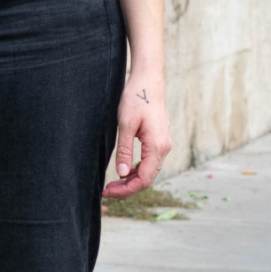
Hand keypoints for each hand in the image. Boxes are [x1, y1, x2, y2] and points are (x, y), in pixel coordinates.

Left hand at [104, 73, 170, 197]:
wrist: (149, 80)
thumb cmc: (136, 98)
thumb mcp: (126, 124)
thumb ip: (124, 150)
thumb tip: (121, 174)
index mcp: (157, 146)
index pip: (144, 179)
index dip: (125, 190)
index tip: (107, 191)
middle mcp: (164, 148)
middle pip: (147, 179)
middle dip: (127, 188)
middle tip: (106, 191)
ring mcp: (163, 144)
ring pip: (149, 172)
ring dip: (131, 180)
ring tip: (112, 183)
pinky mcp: (159, 140)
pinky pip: (150, 162)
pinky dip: (137, 170)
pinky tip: (124, 171)